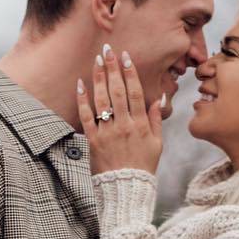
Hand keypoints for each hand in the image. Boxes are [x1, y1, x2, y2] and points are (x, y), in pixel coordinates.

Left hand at [77, 44, 162, 175]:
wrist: (127, 188)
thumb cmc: (143, 167)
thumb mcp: (156, 144)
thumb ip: (155, 120)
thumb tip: (158, 99)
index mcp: (141, 125)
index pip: (136, 93)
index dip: (131, 73)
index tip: (126, 57)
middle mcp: (124, 126)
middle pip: (118, 91)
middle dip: (113, 68)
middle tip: (108, 50)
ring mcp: (108, 133)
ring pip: (102, 100)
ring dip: (98, 78)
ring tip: (96, 61)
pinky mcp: (93, 141)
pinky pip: (86, 117)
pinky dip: (82, 100)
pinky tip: (80, 84)